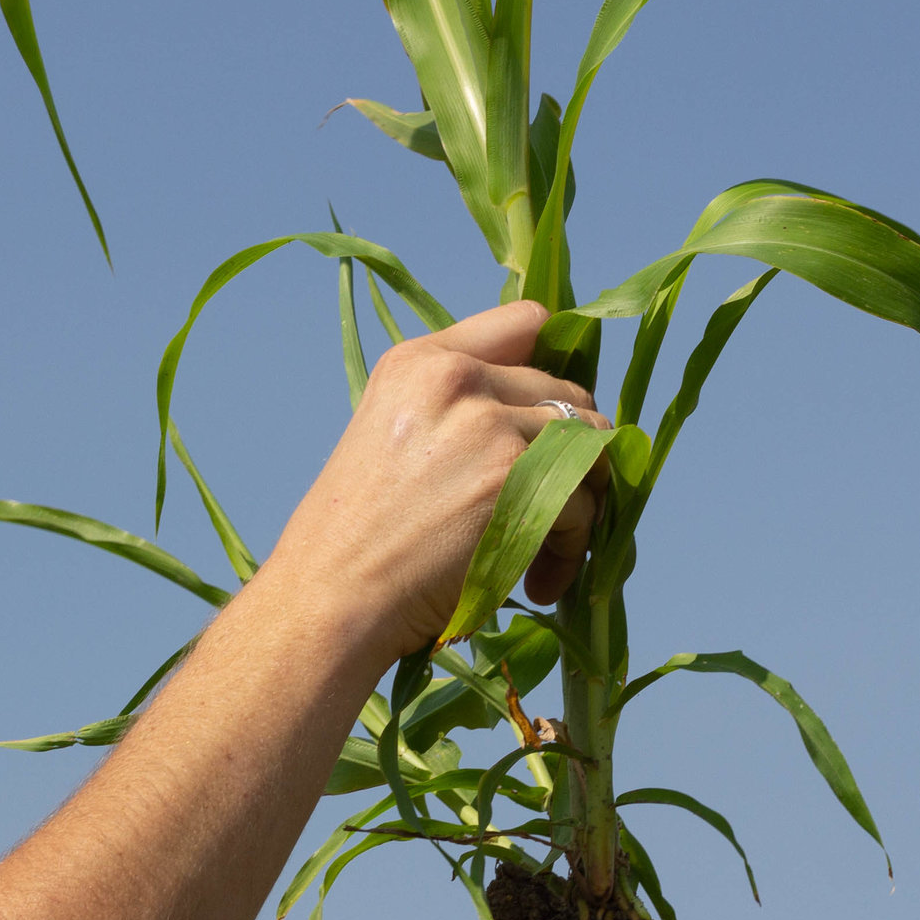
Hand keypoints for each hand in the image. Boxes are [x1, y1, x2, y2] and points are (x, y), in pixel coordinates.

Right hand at [268, 300, 610, 657]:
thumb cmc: (354, 539)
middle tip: (549, 512)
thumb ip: (453, 410)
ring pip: (588, 448)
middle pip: (569, 394)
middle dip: (571, 456)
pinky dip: (571, 549)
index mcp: (420, 360)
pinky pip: (584, 504)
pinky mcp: (515, 478)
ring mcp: (488, 424)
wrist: (331, 597)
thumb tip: (546, 415)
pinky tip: (538, 583)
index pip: (527, 321)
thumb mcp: (388, 436)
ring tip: (545, 553)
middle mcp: (456, 378)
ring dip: (580, 505)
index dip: (552, 372)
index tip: (547, 426)